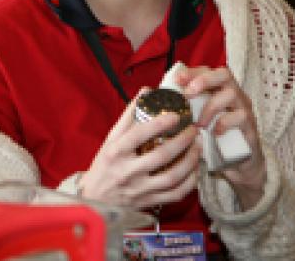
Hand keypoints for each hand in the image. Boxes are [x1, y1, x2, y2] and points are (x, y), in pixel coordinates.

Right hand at [79, 88, 200, 209]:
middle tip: (193, 130)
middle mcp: (127, 171)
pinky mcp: (149, 202)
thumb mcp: (111, 139)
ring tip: (198, 147)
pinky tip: (194, 170)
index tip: (175, 116)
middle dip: (182, 141)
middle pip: (160, 156)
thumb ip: (129, 117)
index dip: (159, 124)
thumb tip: (146, 92)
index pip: (138, 135)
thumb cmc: (105, 164)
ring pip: (172, 177)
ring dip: (190, 161)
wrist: (96, 198)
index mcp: (116, 152)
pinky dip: (189, 182)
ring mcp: (140, 189)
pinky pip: (176, 194)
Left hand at [177, 66, 266, 209]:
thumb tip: (154, 101)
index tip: (177, 79)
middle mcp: (233, 94)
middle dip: (204, 80)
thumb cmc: (211, 137)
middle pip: (223, 74)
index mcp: (218, 89)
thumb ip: (183, 108)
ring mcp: (244, 108)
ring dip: (210, 107)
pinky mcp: (251, 125)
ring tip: (198, 123)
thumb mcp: (195, 119)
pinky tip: (214, 133)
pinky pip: (240, 116)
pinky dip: (224, 123)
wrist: (237, 163)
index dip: (192, 72)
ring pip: (231, 94)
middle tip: (189, 93)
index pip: (207, 70)